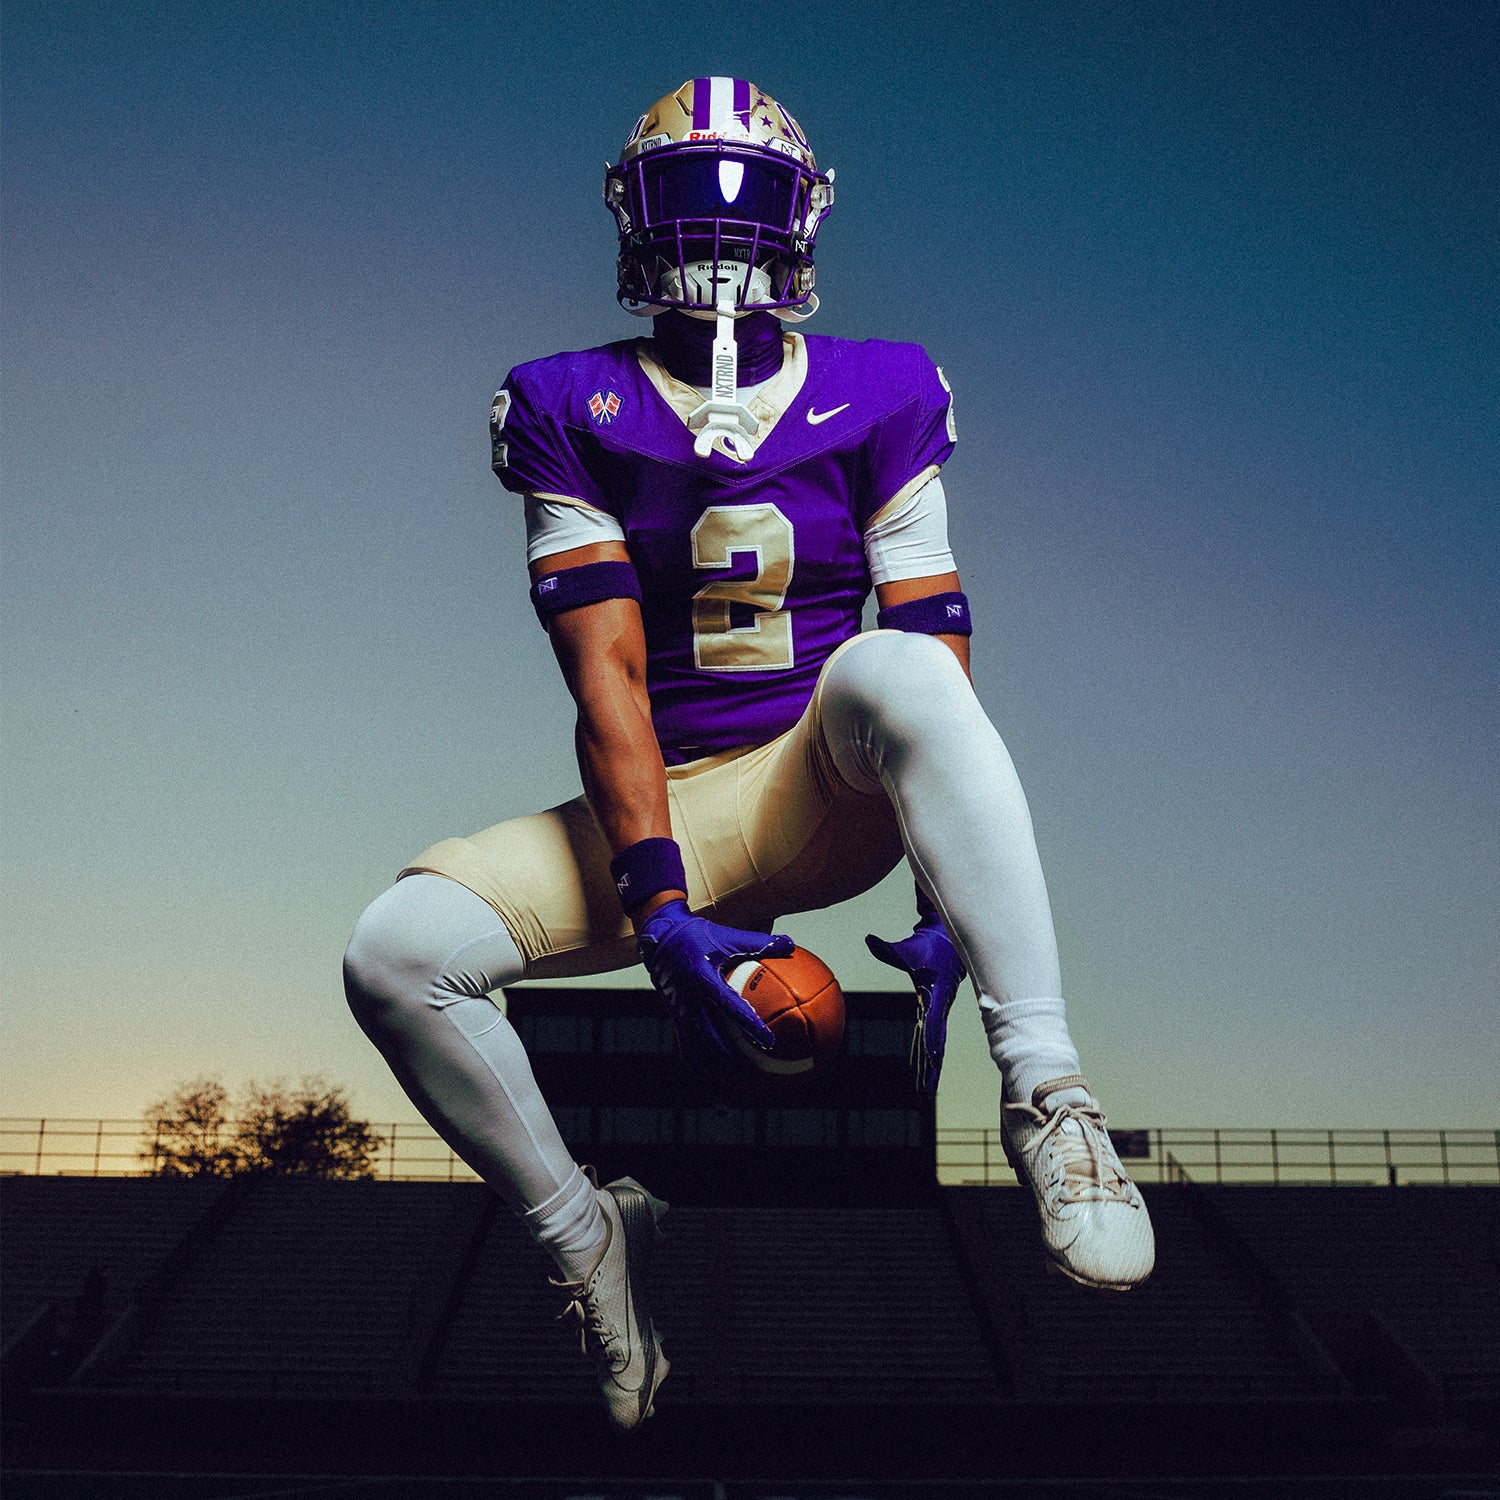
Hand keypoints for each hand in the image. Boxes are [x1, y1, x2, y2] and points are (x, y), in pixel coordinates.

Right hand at [638, 900, 793, 1073]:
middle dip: (733, 1059)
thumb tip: (790, 945)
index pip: (730, 1007)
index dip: (750, 1026)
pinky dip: (701, 1062)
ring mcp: (680, 1011)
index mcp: (703, 978)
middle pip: (712, 1038)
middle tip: (757, 1071)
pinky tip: (716, 1074)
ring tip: (739, 1080)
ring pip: (698, 1047)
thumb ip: (758, 943)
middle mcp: (689, 999)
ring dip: (717, 1066)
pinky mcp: (675, 1017)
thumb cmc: (697, 936)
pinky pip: (687, 1046)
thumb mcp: (727, 937)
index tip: (768, 1041)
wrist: (659, 939)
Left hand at [866, 905, 965, 1096]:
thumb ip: (887, 949)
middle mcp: (938, 1009)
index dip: (933, 1043)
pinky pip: (928, 1039)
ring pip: (932, 1046)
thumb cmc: (927, 946)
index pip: (933, 1025)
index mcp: (936, 997)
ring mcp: (936, 1013)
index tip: (934, 1062)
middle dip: (931, 1070)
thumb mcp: (906, 949)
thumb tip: (869, 940)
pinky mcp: (932, 1012)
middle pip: (935, 1045)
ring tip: (923, 1092)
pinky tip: (921, 1070)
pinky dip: (925, 1056)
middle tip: (926, 1093)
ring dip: (928, 1069)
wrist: (945, 943)